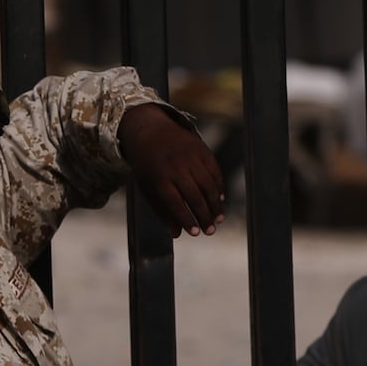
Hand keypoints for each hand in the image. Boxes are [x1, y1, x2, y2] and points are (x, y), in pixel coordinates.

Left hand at [121, 104, 224, 236]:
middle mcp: (175, 166)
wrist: (150, 131)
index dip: (187, 219)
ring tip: (218, 219)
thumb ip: (161, 210)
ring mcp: (190, 156)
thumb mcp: (147, 187)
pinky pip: (215, 172)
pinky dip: (219, 187)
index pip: (175, 203)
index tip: (196, 233)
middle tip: (211, 231)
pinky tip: (219, 199)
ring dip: (215, 204)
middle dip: (204, 216)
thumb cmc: (148, 166)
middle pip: (195, 196)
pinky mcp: (202, 149)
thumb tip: (177, 234)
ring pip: (208, 185)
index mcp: (158, 177)